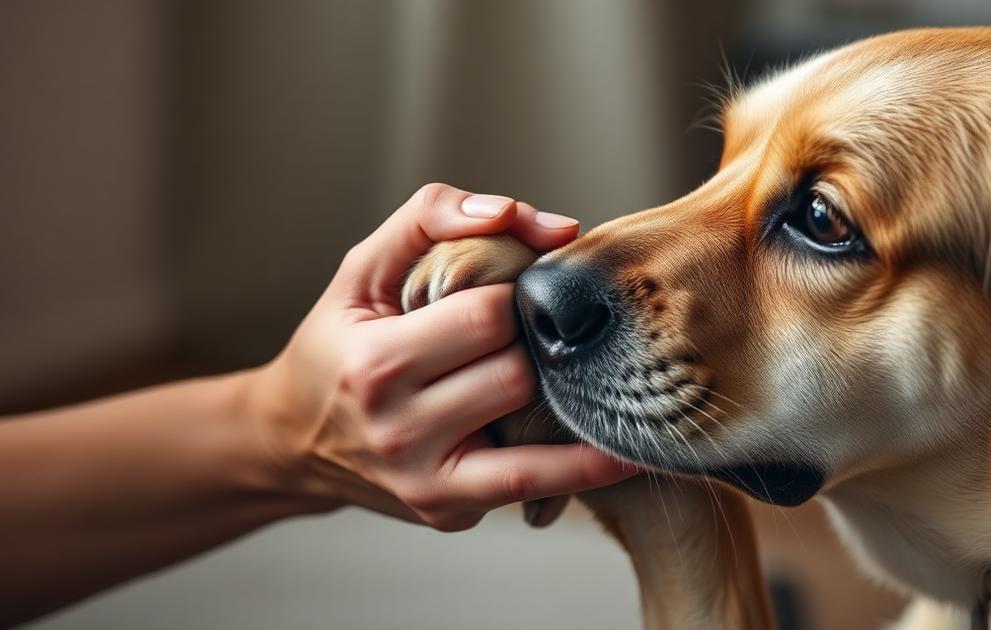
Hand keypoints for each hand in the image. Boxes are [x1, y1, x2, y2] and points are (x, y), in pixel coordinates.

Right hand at [249, 183, 635, 529]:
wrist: (292, 437)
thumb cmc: (338, 341)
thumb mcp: (363, 267)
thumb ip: (435, 216)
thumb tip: (541, 220)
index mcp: (378, 363)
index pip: (487, 315)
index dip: (511, 293)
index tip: (509, 288)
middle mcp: (401, 431)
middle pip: (517, 372)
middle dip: (532, 343)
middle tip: (528, 331)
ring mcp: (429, 482)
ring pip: (538, 427)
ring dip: (557, 391)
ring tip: (564, 368)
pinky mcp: (452, 512)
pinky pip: (537, 484)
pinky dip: (584, 464)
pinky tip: (622, 447)